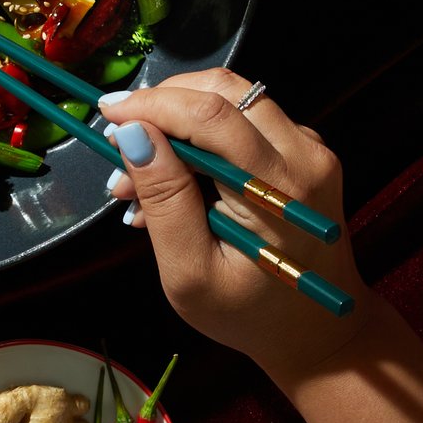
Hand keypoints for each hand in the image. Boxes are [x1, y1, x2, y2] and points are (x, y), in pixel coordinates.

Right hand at [103, 70, 373, 386]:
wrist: (317, 332)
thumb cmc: (249, 314)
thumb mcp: (191, 274)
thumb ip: (164, 201)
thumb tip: (133, 134)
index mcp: (280, 187)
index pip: (211, 114)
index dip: (152, 104)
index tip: (106, 114)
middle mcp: (304, 153)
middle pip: (224, 90)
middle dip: (162, 104)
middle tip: (120, 144)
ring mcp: (309, 147)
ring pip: (232, 97)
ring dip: (177, 119)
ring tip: (141, 176)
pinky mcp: (304, 150)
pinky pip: (244, 119)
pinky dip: (200, 135)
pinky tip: (175, 180)